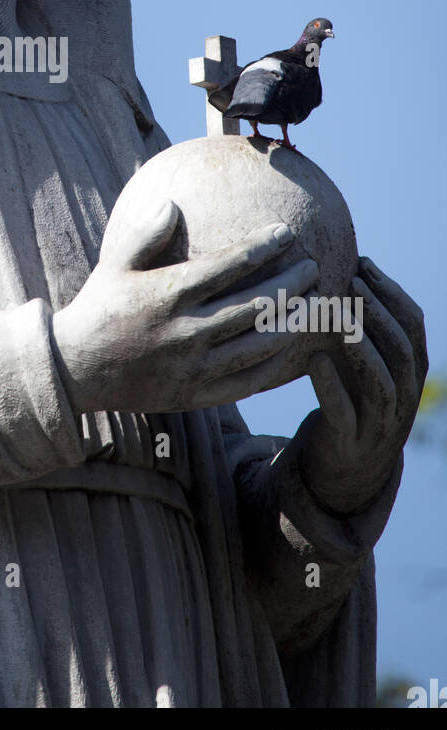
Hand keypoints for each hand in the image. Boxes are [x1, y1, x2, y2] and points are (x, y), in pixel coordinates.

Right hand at [51, 198, 318, 414]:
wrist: (77, 370)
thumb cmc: (100, 307)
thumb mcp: (114, 265)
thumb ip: (146, 235)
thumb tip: (172, 203)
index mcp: (166, 294)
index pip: (228, 265)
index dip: (263, 247)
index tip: (287, 232)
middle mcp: (184, 331)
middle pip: (253, 305)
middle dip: (290, 284)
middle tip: (312, 268)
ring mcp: (192, 367)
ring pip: (257, 346)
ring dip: (291, 324)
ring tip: (312, 306)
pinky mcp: (195, 395)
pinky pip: (244, 381)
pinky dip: (272, 363)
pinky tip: (287, 348)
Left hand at [295, 257, 426, 514]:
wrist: (346, 467)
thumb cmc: (352, 398)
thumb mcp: (364, 361)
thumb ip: (362, 325)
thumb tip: (342, 266)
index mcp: (411, 370)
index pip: (414, 324)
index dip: (392, 292)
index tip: (364, 263)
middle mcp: (404, 396)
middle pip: (402, 349)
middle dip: (379, 312)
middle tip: (353, 281)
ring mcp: (380, 421)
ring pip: (383, 383)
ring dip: (362, 346)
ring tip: (339, 316)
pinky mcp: (350, 441)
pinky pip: (345, 413)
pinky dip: (331, 386)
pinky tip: (316, 359)